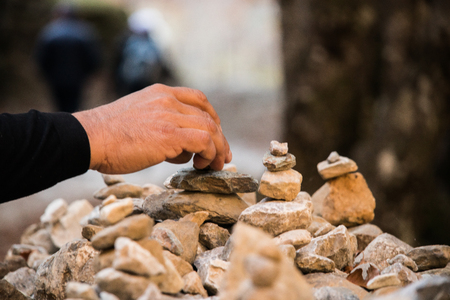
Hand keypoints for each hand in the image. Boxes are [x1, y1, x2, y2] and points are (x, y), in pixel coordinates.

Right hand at [73, 84, 231, 173]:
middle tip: (223, 156)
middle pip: (207, 116)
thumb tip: (181, 148)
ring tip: (214, 165)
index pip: (198, 99)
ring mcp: (169, 115)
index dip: (212, 117)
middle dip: (220, 138)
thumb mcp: (138, 119)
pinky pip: (203, 141)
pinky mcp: (168, 134)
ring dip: (217, 149)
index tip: (215, 134)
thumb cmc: (108, 136)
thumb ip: (162, 126)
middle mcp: (168, 100)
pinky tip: (201, 165)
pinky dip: (210, 153)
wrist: (88, 138)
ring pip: (209, 128)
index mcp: (160, 93)